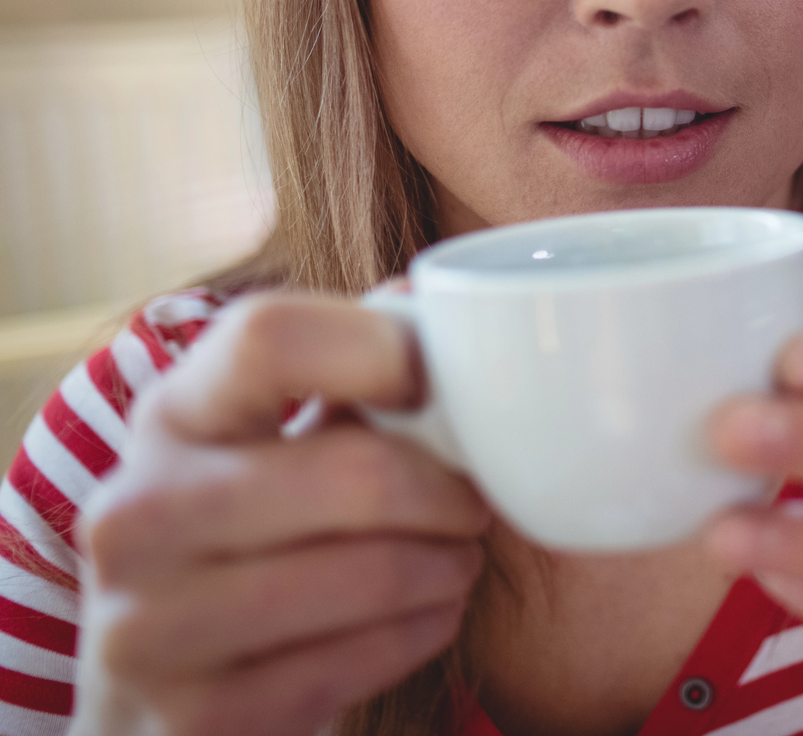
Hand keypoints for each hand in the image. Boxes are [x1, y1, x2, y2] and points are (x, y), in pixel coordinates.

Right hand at [72, 292, 490, 735]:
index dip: (378, 347)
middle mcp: (136, 512)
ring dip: (449, 568)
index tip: (430, 383)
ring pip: (373, 573)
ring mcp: (149, 624)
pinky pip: (360, 658)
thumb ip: (346, 374)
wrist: (160, 691)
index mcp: (171, 415)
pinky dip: (423, 632)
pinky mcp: (192, 714)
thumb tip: (435, 300)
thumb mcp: (273, 442)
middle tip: (475, 504)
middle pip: (356, 472)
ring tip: (456, 560)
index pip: (270, 335)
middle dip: (451, 493)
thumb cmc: (256, 536)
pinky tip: (426, 615)